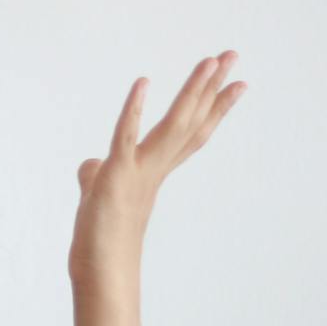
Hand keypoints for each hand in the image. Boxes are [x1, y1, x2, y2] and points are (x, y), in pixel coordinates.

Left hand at [68, 50, 246, 288]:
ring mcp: (138, 171)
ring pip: (172, 124)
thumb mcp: (97, 196)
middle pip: (190, 121)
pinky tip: (142, 83)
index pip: (190, 132)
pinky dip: (131, 111)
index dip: (213, 107)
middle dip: (212, 87)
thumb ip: (96, 175)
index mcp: (154, 170)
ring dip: (191, 90)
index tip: (237, 83)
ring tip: (211, 60)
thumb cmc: (99, 238)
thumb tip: (89, 165)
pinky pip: (125, 137)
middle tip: (233, 55)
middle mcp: (154, 168)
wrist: (100, 270)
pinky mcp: (116, 176)